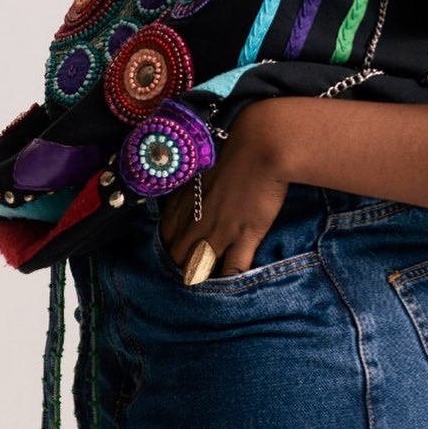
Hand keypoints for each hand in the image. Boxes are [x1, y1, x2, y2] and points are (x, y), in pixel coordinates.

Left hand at [157, 99, 290, 279]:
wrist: (262, 141)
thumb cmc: (234, 142)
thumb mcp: (203, 160)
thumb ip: (191, 179)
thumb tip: (186, 185)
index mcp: (183, 200)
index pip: (165, 234)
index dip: (169, 245)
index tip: (178, 248)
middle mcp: (195, 221)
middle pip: (177, 257)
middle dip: (180, 266)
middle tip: (190, 270)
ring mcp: (219, 232)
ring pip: (197, 269)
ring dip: (200, 277)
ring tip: (206, 284)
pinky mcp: (245, 236)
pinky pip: (232, 270)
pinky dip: (230, 281)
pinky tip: (232, 287)